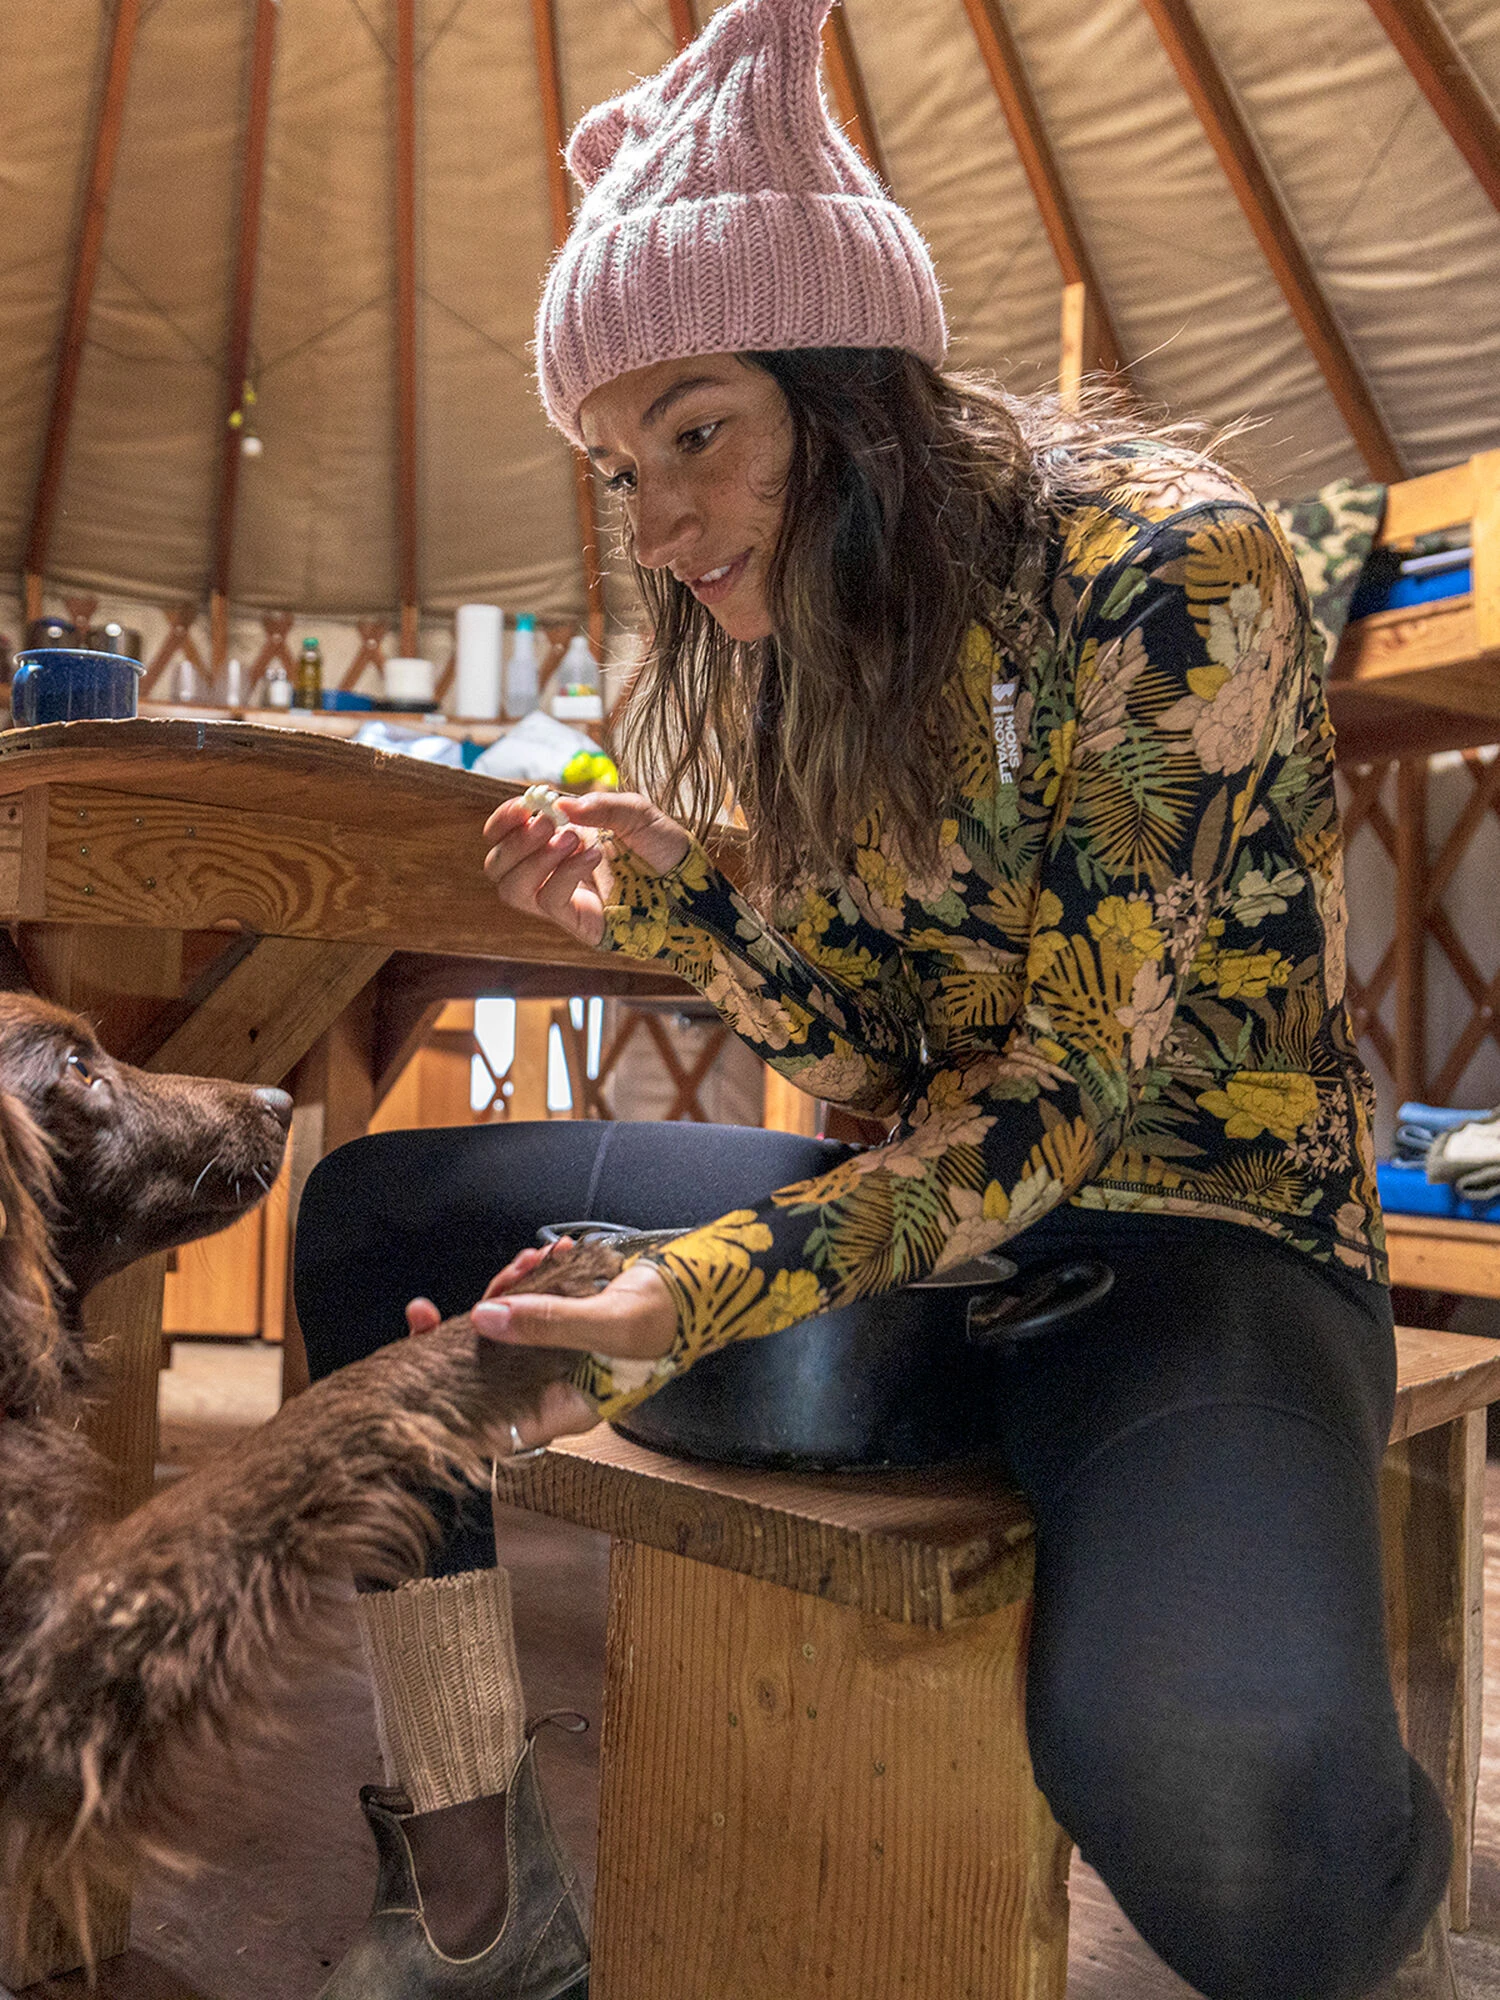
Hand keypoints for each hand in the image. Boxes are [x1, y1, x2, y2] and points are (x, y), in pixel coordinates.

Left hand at [403, 1244, 677, 1448]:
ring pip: (501, 1335)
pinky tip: (540, 1255)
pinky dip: (524, 1281)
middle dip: (452, 1342)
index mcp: (567, 1408)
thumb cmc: (668, 1318)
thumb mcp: (610, 1322)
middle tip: (422, 1312)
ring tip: (525, 1261)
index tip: (416, 1381)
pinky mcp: (557, 1324)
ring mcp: (553, 1355)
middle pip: (485, 1378)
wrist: (703, 1286)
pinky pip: (524, 1309)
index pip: (497, 1428)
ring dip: (500, 1296)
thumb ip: (548, 1323)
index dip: (453, 1412)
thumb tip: (483, 1318)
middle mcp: (553, 1387)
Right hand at [481, 789, 691, 948]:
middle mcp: (552, 873)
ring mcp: (563, 901)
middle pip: (496, 866)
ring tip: (570, 839)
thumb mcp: (636, 813)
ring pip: (513, 890)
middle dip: (513, 842)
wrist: (694, 886)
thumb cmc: (664, 849)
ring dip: (533, 860)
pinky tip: (593, 855)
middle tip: (547, 823)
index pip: (504, 837)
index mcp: (556, 842)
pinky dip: (565, 874)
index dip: (502, 822)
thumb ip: (601, 806)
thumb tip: (561, 803)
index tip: (523, 805)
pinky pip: (550, 901)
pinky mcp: (579, 923)